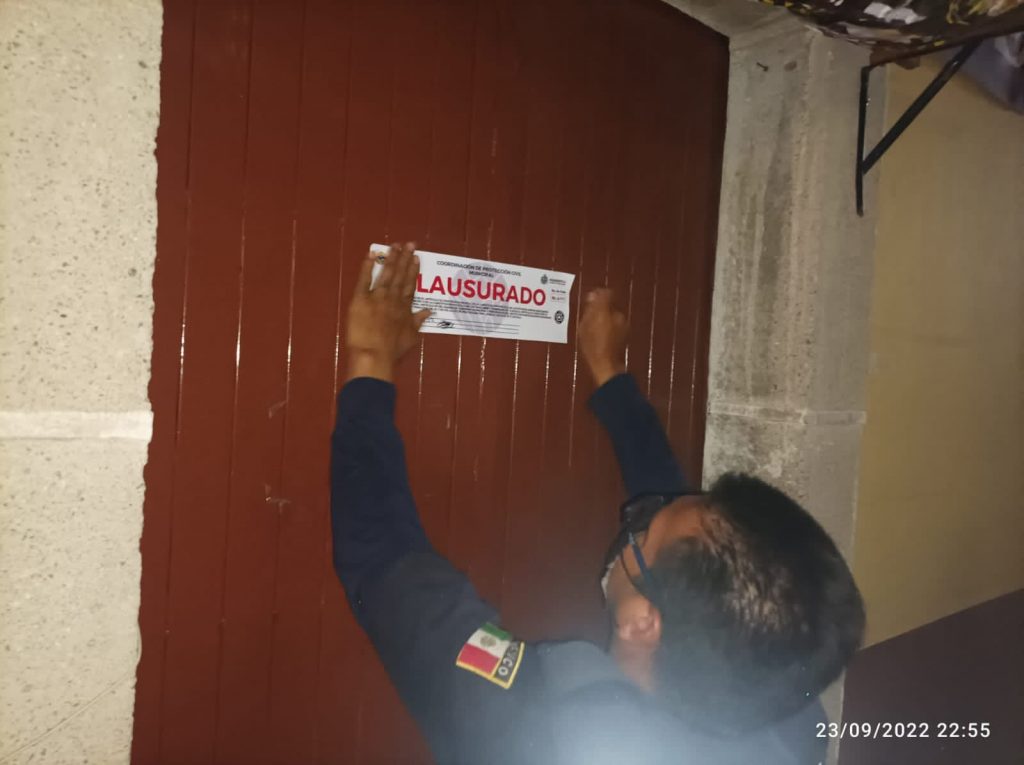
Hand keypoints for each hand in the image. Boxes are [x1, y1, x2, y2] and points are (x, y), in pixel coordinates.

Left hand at [345, 242, 430, 381]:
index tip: (416, 258)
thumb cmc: (393, 350)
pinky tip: (370, 255)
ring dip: (390, 258)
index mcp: (404, 307)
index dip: (413, 270)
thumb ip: (419, 321)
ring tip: (394, 245)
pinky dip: (367, 267)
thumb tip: (430, 310)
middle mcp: (393, 298)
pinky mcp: (360, 299)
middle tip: (409, 243)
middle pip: (400, 275)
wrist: (374, 354)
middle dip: (404, 258)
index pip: (410, 285)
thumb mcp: (411, 337)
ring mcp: (377, 297)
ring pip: (386, 274)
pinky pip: (364, 280)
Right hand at [578, 288, 626, 386]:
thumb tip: (592, 296)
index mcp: (605, 311)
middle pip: (609, 303)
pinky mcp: (626, 330)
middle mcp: (617, 314)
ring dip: (606, 317)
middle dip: (601, 308)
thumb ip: (589, 309)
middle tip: (591, 316)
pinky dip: (611, 324)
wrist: (606, 363)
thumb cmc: (591, 346)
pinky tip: (603, 333)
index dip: (599, 294)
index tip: (592, 298)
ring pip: (613, 313)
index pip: (606, 293)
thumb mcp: (584, 327)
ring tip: (595, 327)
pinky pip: (616, 322)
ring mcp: (623, 322)